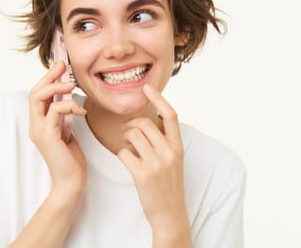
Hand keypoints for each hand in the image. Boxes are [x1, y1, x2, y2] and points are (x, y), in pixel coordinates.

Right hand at [28, 61, 87, 194]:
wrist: (71, 182)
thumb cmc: (71, 159)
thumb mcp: (67, 131)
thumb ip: (63, 116)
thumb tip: (67, 98)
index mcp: (39, 123)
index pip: (38, 95)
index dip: (47, 79)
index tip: (60, 66)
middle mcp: (35, 125)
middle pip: (34, 92)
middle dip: (48, 76)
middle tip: (62, 65)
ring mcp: (39, 130)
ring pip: (38, 97)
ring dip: (56, 86)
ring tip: (72, 84)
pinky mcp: (47, 135)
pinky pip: (54, 110)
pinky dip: (68, 105)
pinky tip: (81, 110)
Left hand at [117, 84, 189, 243]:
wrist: (170, 214)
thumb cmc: (169, 185)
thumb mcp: (173, 160)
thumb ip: (164, 141)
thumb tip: (145, 123)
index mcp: (178, 146)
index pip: (171, 115)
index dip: (159, 98)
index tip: (147, 88)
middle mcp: (169, 152)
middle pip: (144, 123)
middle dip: (131, 125)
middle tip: (128, 135)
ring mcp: (157, 163)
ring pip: (132, 135)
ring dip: (125, 140)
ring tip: (130, 150)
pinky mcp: (142, 174)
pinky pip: (123, 152)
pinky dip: (122, 155)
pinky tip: (128, 162)